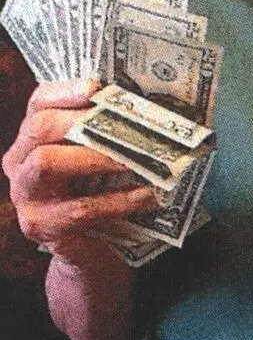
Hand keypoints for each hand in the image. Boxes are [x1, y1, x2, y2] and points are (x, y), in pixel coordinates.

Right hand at [2, 79, 158, 265]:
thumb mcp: (98, 160)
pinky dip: (118, 200)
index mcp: (32, 140)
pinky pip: (80, 208)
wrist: (93, 252)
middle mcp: (20, 165)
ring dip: (95, 157)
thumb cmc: (99, 194)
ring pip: (47, 163)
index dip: (66, 91)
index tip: (98, 86)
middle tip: (124, 124)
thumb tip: (144, 104)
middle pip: (39, 128)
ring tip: (134, 160)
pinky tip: (146, 195)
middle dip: (82, 120)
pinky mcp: (42, 227)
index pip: (39, 103)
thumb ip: (106, 133)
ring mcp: (27, 198)